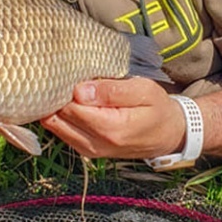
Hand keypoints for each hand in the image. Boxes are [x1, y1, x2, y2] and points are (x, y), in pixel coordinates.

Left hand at [40, 78, 185, 159]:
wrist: (166, 135)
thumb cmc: (157, 108)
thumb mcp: (143, 90)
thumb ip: (112, 90)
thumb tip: (79, 91)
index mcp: (111, 128)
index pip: (71, 106)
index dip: (65, 87)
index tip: (69, 71)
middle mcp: (95, 144)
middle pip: (58, 117)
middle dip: (57, 96)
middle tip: (65, 76)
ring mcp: (88, 150)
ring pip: (54, 126)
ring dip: (56, 106)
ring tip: (69, 88)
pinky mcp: (84, 150)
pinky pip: (60, 131)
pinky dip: (60, 116)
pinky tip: (71, 102)